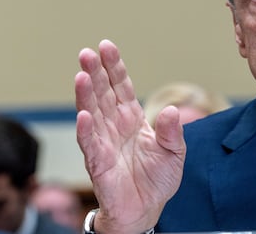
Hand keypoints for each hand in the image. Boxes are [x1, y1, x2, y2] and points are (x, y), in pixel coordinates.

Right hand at [75, 39, 184, 233]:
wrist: (146, 210)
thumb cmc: (158, 179)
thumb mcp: (174, 152)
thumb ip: (172, 132)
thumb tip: (172, 110)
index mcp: (133, 118)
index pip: (122, 87)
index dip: (114, 67)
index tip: (106, 46)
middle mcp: (115, 126)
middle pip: (103, 94)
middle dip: (95, 73)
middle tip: (87, 53)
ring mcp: (104, 143)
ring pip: (92, 114)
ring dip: (86, 95)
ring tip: (81, 75)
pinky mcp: (98, 163)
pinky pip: (90, 144)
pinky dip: (86, 130)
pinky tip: (83, 114)